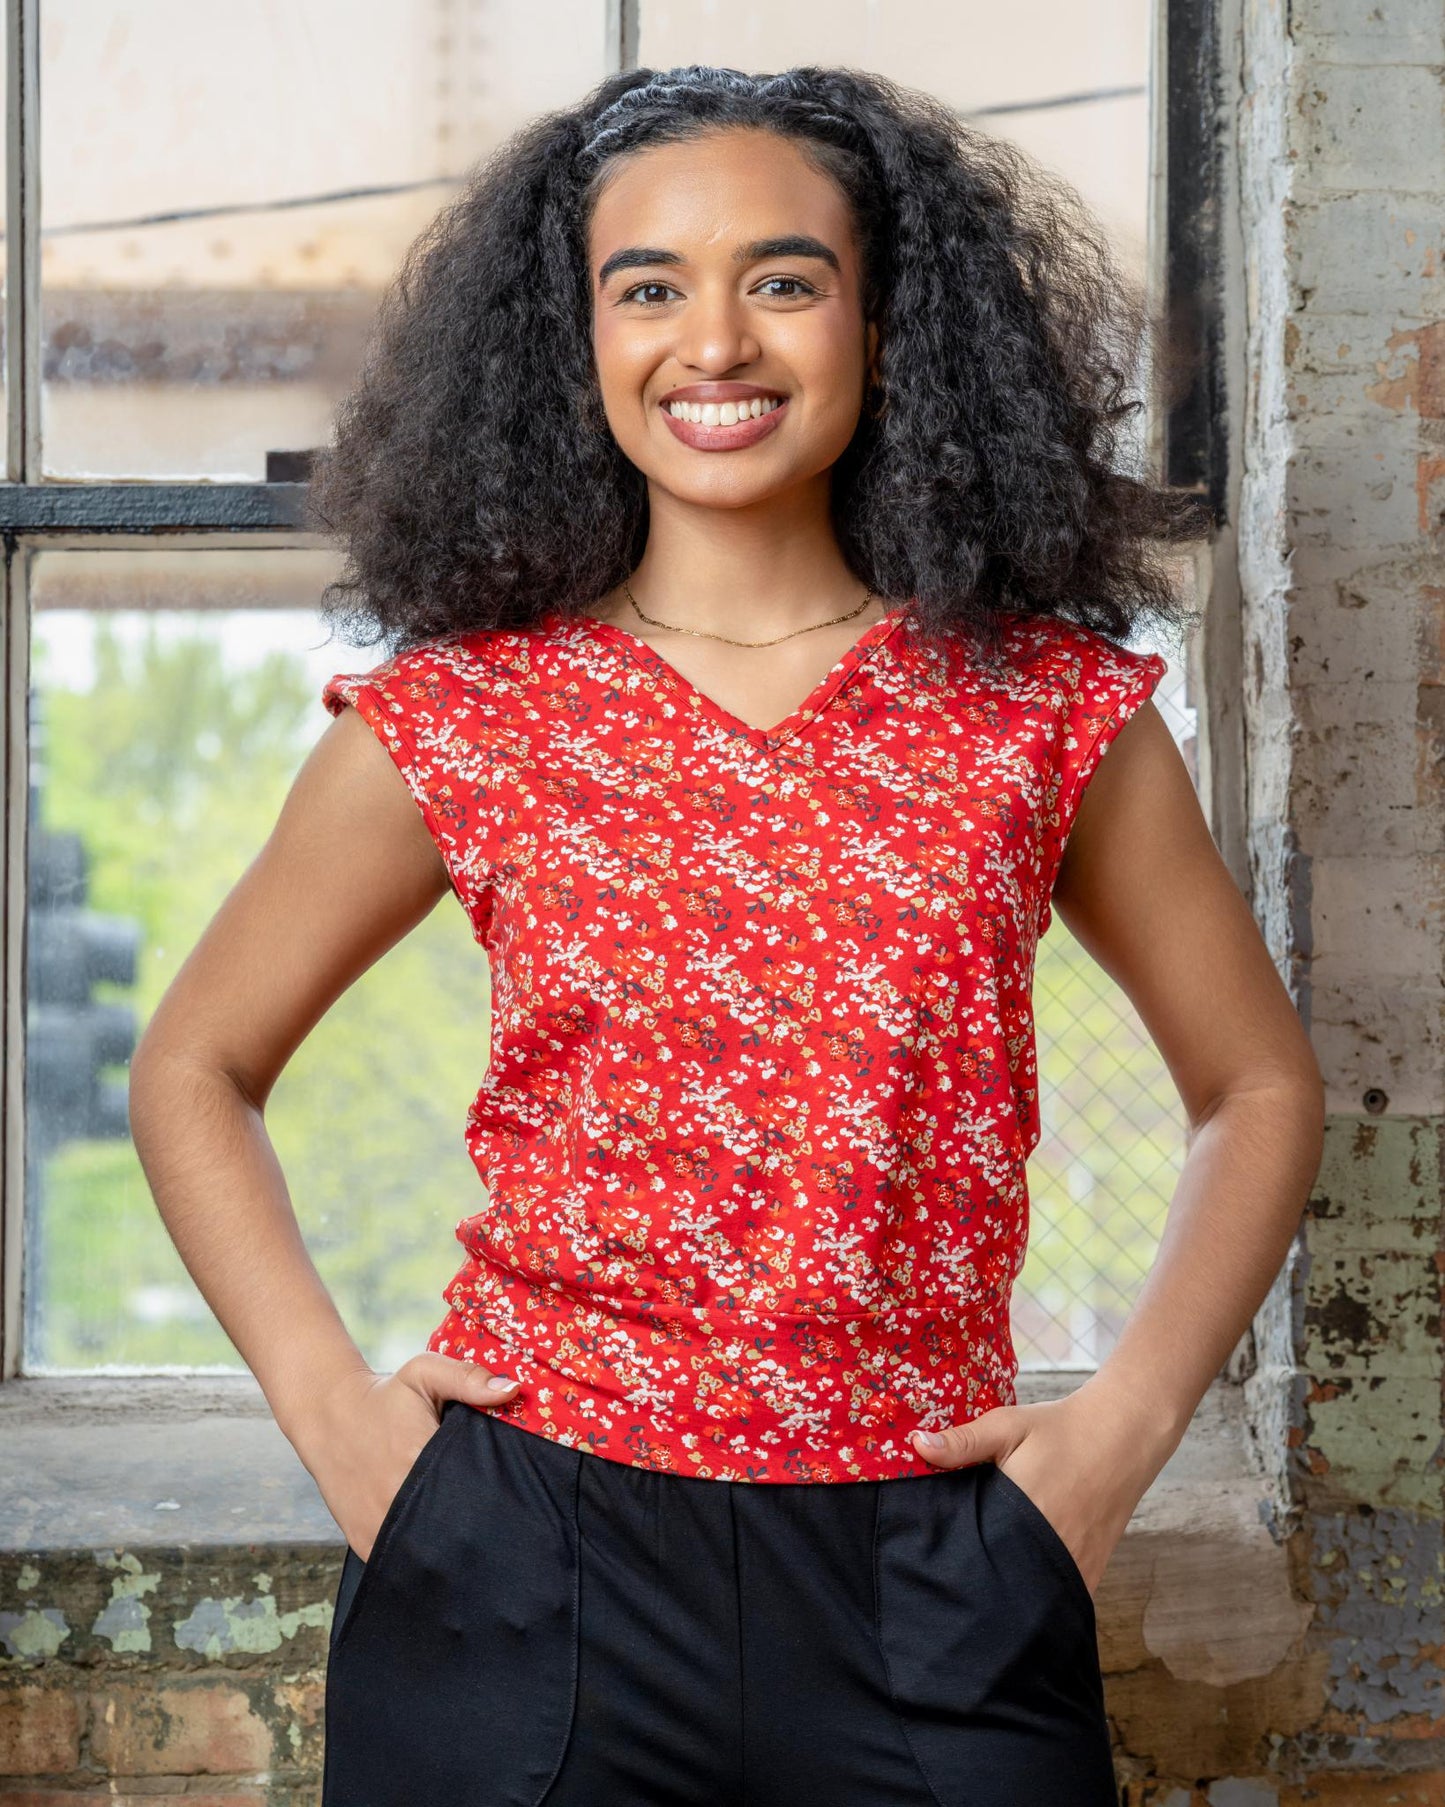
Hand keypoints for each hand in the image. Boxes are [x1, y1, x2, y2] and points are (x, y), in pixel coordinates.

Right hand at [291, 1352, 522, 1560]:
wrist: (328, 1417)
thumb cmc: (383, 1397)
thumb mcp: (424, 1374)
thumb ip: (468, 1378)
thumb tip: (512, 1390)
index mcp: (419, 1461)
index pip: (474, 1494)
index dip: (495, 1499)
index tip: (509, 1500)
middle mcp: (397, 1502)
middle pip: (453, 1531)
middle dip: (476, 1528)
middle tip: (495, 1524)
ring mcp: (379, 1528)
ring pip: (427, 1556)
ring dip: (448, 1550)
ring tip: (467, 1537)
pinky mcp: (365, 1544)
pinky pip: (402, 1564)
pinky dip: (420, 1561)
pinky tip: (436, 1547)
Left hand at [907, 1389, 1169, 1596]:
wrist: (1120, 1436)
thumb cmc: (1058, 1430)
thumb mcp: (1007, 1425)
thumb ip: (964, 1440)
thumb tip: (917, 1446)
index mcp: (1026, 1514)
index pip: (980, 1556)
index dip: (955, 1566)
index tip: (934, 1568)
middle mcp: (1052, 1548)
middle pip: (1005, 1585)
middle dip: (979, 1588)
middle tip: (952, 1585)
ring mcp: (1075, 1565)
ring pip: (1034, 1599)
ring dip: (1010, 1596)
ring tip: (982, 1592)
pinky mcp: (1092, 1570)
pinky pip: (1060, 1598)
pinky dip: (1040, 1599)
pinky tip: (1019, 1590)